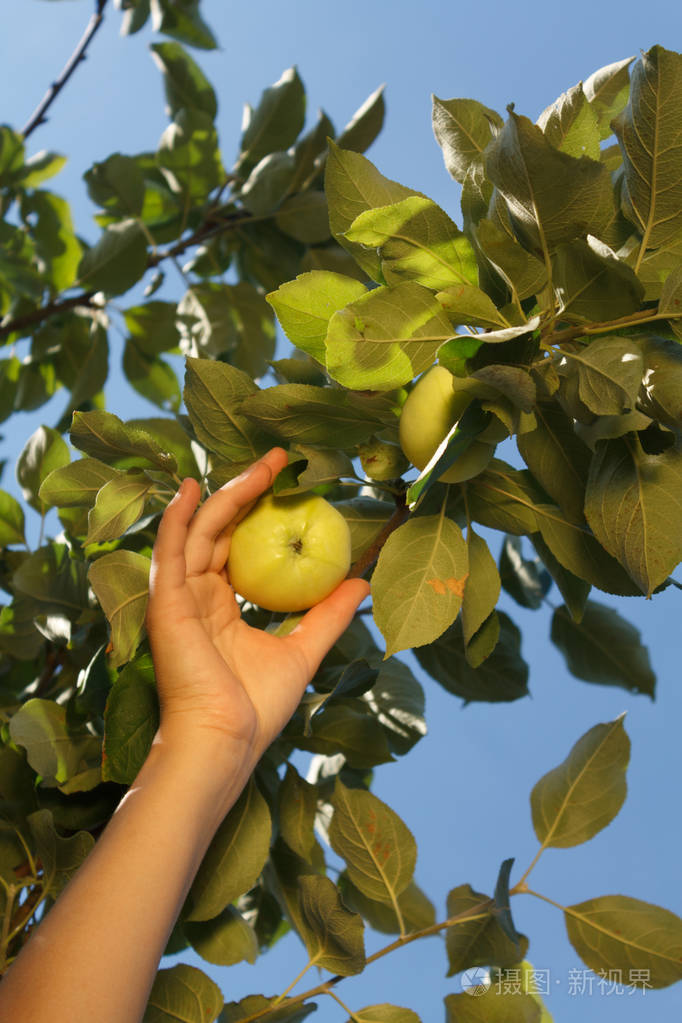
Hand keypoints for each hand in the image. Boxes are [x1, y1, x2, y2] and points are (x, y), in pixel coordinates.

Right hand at [146, 448, 369, 766]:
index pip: (237, 546)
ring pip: (199, 532)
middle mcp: (197, 596)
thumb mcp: (302, 650)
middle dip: (248, 491)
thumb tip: (361, 582)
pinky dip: (179, 518)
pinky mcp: (166, 604)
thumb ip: (326, 616)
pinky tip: (194, 489)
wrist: (225, 741)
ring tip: (259, 465)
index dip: (260, 512)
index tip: (290, 481)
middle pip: (220, 530)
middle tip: (279, 459)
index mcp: (221, 606)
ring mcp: (179, 598)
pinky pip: (171, 552)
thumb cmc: (256, 707)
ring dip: (226, 495)